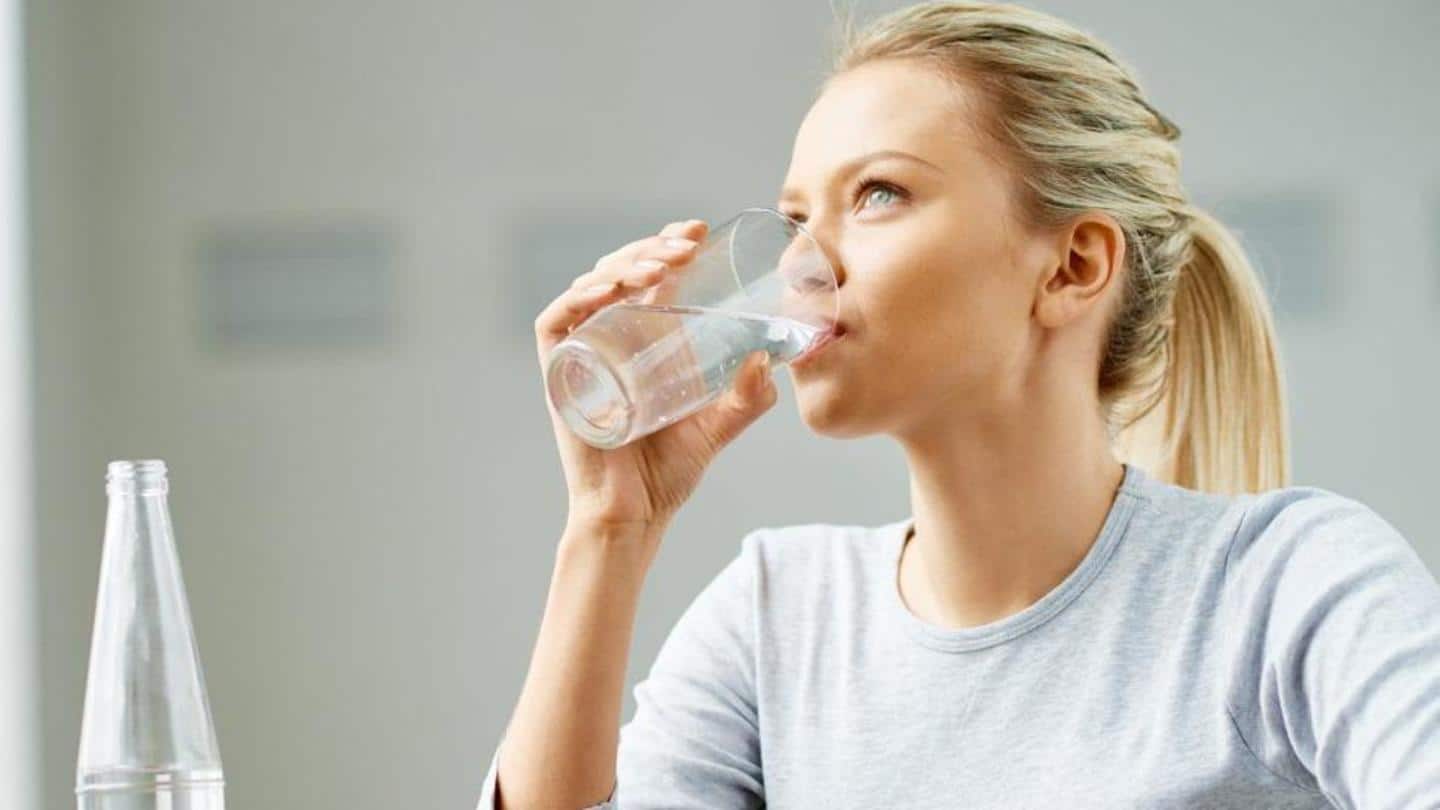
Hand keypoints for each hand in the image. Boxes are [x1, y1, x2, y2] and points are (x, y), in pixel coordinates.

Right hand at [534, 219, 778, 543]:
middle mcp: (606, 338)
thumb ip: (749, 396)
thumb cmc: (667, 471)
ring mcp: (580, 353)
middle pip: (620, 270)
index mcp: (640, 339)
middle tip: (688, 245)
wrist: (635, 513)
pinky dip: (579, 296)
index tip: (698, 231)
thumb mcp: (719, 424)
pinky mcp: (558, 374)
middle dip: (652, 247)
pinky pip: (556, 320)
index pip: (647, 274)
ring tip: (662, 264)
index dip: (667, 244)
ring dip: (625, 263)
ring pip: (591, 285)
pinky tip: (610, 289)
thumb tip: (771, 358)